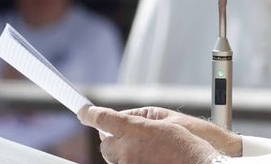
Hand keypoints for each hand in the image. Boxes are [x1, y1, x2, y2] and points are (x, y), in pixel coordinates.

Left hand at [79, 106, 241, 163]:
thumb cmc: (186, 144)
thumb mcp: (166, 120)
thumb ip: (140, 116)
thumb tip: (123, 117)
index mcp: (133, 130)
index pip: (102, 119)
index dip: (90, 114)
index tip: (84, 112)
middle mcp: (126, 149)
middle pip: (105, 143)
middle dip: (112, 137)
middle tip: (128, 133)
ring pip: (113, 157)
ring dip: (122, 150)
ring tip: (147, 148)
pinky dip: (131, 159)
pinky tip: (149, 157)